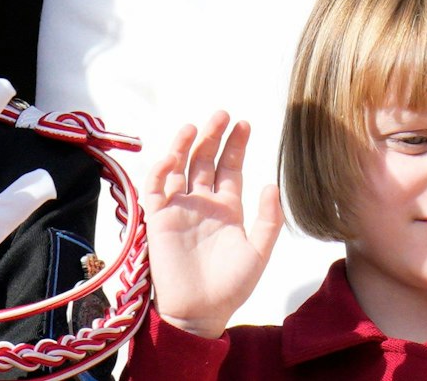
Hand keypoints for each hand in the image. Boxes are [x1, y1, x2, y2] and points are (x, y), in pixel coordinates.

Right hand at [139, 111, 282, 339]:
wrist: (200, 312)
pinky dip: (161, 169)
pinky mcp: (158, 218)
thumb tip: (271, 185)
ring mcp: (180, 209)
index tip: (244, 124)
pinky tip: (173, 156)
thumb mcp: (258, 252)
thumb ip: (268, 220)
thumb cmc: (231, 287)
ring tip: (195, 125)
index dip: (236, 145)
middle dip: (213, 136)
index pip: (230, 168)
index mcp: (227, 209)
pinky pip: (155, 187)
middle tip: (222, 114)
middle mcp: (202, 203)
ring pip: (179, 167)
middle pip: (205, 160)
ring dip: (185, 145)